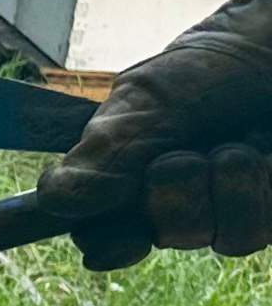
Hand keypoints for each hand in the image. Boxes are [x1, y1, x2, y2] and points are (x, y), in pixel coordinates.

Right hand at [38, 0, 271, 268]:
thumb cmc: (215, 62)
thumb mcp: (146, 98)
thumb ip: (103, 152)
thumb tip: (54, 202)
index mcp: (135, 171)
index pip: (104, 231)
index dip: (108, 242)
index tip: (121, 242)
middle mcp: (186, 194)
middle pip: (162, 236)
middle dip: (170, 198)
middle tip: (183, 156)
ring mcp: (237, 202)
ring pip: (219, 238)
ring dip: (225, 189)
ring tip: (238, 147)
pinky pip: (260, 229)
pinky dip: (260, 188)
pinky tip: (268, 156)